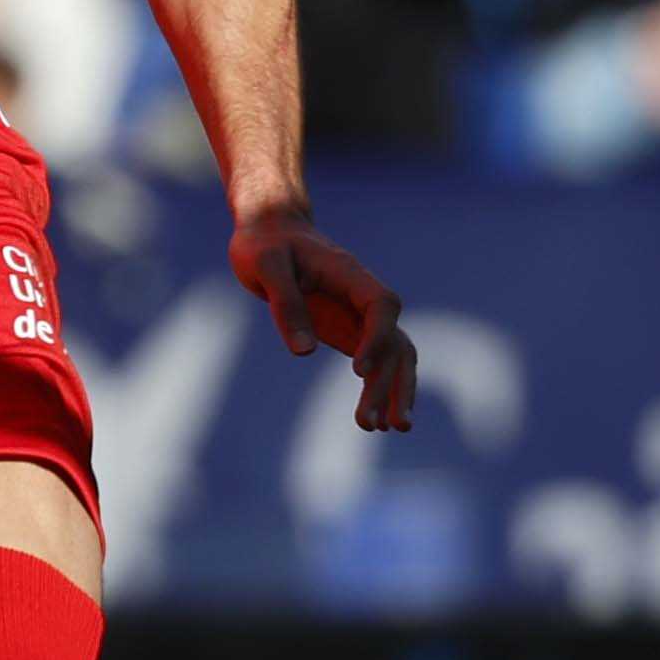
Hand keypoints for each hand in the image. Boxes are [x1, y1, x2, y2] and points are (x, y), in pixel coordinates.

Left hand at [231, 210, 417, 432]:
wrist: (270, 231)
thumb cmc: (265, 244)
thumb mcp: (265, 266)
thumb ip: (286, 304)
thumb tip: (304, 352)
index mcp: (351, 274)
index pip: (381, 305)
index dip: (377, 337)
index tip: (359, 369)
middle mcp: (364, 297)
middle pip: (394, 340)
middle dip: (392, 381)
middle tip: (383, 422)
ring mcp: (360, 316)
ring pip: (392, 357)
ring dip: (392, 392)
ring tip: (382, 428)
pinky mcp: (349, 331)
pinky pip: (374, 363)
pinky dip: (377, 389)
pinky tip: (374, 421)